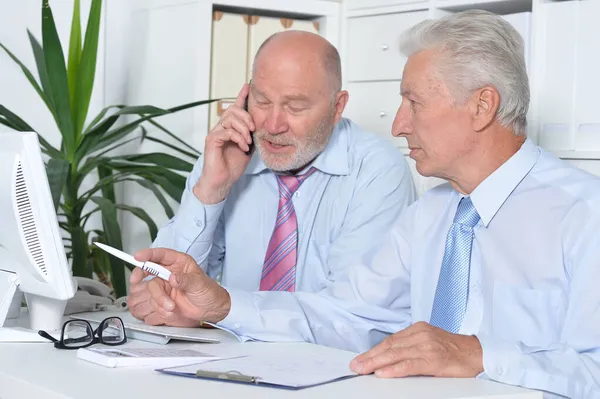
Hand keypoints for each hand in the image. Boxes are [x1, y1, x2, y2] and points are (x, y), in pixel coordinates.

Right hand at [134, 248, 231, 323]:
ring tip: (172, 307)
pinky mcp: (161, 300)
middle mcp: (169, 273)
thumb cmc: (208, 292)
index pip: (161, 255)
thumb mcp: (199, 284)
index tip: (138, 257)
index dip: (148, 254)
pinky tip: (170, 311)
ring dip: (158, 300)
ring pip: (150, 290)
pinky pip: (152, 303)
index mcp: (179, 263)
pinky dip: (159, 309)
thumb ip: (185, 280)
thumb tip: (173, 277)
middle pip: (149, 272)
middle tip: (137, 281)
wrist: (210, 310)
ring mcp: (164, 287)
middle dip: (145, 279)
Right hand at [194, 84, 253, 203]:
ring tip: (248, 142)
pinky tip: (243, 147)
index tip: (248, 85)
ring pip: (230, 119)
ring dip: (243, 129)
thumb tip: (262, 127)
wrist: (223, 181)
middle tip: (253, 129)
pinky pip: (226, 131)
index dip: (241, 96)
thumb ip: (252, 135)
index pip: (235, 107)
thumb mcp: (249, 147)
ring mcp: (215, 132)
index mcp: (231, 127)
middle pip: (233, 110)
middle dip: (246, 117)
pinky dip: (238, 138)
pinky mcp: (212, 140)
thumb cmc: (233, 165)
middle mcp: (221, 127)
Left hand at [350, 322, 483, 377]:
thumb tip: (389, 356)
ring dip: (376, 363)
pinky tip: (382, 373)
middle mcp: (420, 335)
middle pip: (389, 347)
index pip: (390, 341)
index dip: (373, 351)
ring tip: (363, 369)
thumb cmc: (454, 350)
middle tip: (355, 365)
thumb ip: (411, 346)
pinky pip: (409, 364)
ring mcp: (426, 346)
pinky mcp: (434, 360)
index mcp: (418, 330)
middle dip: (370, 357)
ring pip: (395, 354)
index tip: (360, 358)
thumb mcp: (429, 341)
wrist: (478, 354)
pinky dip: (394, 369)